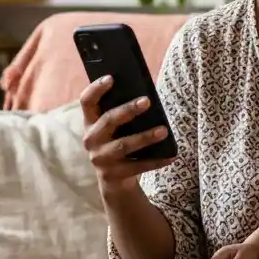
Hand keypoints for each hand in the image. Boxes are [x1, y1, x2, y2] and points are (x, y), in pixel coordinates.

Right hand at [79, 76, 173, 191]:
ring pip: (123, 145)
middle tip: (147, 101)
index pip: (86, 102)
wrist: (114, 180)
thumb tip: (146, 96)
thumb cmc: (119, 143)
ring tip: (164, 130)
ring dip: (145, 137)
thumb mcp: (115, 129)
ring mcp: (100, 159)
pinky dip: (156, 161)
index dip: (96, 89)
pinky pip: (137, 166)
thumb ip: (122, 113)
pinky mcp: (113, 175)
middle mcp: (91, 140)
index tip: (111, 78)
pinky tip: (171, 156)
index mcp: (90, 123)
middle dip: (127, 110)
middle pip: (108, 121)